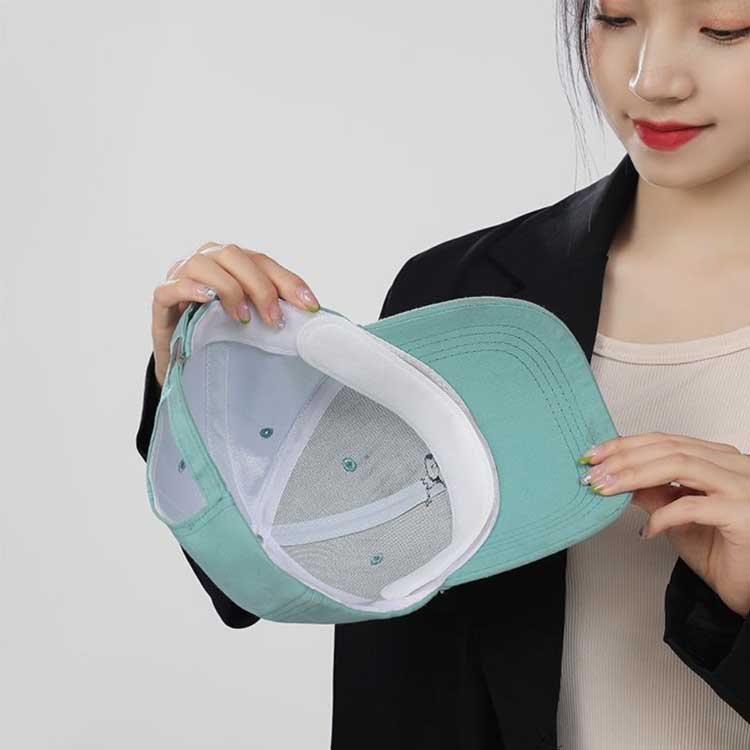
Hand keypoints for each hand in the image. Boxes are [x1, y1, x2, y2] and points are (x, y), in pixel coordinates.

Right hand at [150, 242, 320, 386]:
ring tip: (243, 318)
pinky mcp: (161, 300)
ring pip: (204, 264)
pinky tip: (207, 300)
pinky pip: (170, 286)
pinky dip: (190, 289)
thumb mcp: (253, 321)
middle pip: (235, 255)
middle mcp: (207, 261)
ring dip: (229, 288)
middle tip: (275, 320)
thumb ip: (273, 309)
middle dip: (261, 287)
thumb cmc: (223, 335)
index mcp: (233, 263)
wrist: (186, 362)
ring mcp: (180, 276)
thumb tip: (310, 315)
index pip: (263, 261)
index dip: (288, 281)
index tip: (310, 306)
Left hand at [578, 432, 749, 617]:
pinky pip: (692, 506)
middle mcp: (734, 466)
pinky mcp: (742, 513)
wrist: (747, 588)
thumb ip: (652, 492)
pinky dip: (662, 516)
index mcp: (719, 459)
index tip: (594, 455)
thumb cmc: (720, 550)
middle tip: (592, 472)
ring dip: (634, 475)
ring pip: (679, 465)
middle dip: (623, 458)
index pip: (666, 440)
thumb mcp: (674, 515)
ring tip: (606, 489)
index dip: (626, 445)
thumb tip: (613, 475)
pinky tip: (645, 530)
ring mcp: (742, 487)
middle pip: (669, 448)